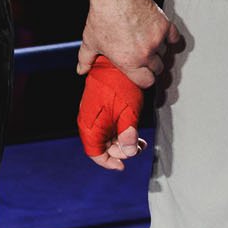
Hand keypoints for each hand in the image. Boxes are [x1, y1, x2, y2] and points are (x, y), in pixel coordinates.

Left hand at [77, 0, 180, 87]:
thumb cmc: (102, 17)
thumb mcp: (90, 41)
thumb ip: (86, 59)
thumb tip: (81, 70)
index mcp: (128, 63)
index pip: (146, 82)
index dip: (145, 79)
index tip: (143, 74)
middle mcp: (144, 54)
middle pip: (158, 69)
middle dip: (153, 65)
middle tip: (146, 57)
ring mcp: (156, 41)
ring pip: (165, 53)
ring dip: (159, 50)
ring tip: (149, 42)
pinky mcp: (164, 26)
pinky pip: (174, 38)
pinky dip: (170, 37)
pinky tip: (163, 35)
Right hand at [78, 56, 145, 170]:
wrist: (113, 62)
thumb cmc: (120, 86)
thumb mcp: (128, 113)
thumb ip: (128, 135)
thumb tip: (129, 153)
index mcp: (90, 125)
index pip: (96, 153)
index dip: (109, 162)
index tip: (122, 165)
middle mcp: (88, 121)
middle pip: (102, 146)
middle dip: (120, 150)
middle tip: (137, 148)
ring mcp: (93, 113)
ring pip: (106, 136)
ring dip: (122, 140)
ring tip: (139, 141)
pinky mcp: (99, 107)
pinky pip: (107, 125)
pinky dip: (119, 130)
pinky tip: (132, 128)